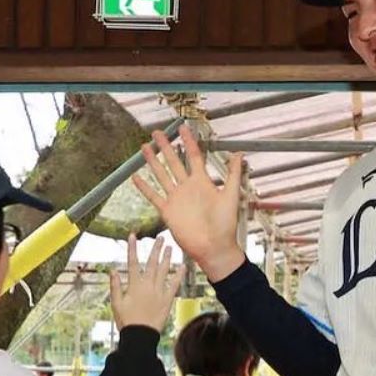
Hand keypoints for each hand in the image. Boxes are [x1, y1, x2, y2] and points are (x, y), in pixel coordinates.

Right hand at [110, 234, 184, 331]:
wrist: (140, 335)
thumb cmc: (127, 320)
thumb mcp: (116, 303)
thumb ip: (115, 286)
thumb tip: (112, 270)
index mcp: (134, 285)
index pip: (132, 262)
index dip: (132, 248)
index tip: (133, 236)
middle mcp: (148, 285)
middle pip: (152, 263)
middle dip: (155, 249)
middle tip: (160, 238)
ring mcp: (159, 292)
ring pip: (164, 271)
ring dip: (167, 258)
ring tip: (170, 247)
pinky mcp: (167, 299)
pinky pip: (174, 285)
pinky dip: (178, 275)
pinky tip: (182, 266)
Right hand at [133, 125, 246, 281]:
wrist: (214, 247)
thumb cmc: (225, 225)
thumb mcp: (230, 196)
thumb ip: (233, 174)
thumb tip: (240, 153)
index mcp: (202, 182)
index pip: (193, 156)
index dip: (188, 141)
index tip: (182, 127)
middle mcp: (187, 187)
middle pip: (174, 161)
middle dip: (166, 146)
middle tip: (157, 132)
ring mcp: (176, 198)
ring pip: (161, 175)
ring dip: (153, 161)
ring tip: (144, 148)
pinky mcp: (168, 211)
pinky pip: (153, 196)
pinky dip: (144, 187)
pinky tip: (135, 176)